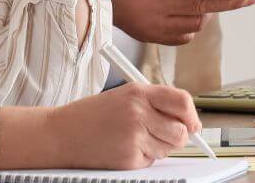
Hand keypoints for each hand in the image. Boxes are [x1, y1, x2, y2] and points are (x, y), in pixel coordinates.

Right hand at [48, 83, 200, 168]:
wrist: (61, 133)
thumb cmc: (92, 115)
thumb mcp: (124, 96)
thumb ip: (155, 103)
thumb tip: (187, 121)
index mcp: (138, 92)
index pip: (182, 101)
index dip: (192, 115)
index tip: (193, 124)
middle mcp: (138, 112)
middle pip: (181, 131)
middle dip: (178, 136)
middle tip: (165, 135)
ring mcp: (134, 137)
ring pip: (169, 148)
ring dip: (160, 148)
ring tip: (136, 138)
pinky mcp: (129, 158)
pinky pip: (151, 161)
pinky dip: (144, 157)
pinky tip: (125, 148)